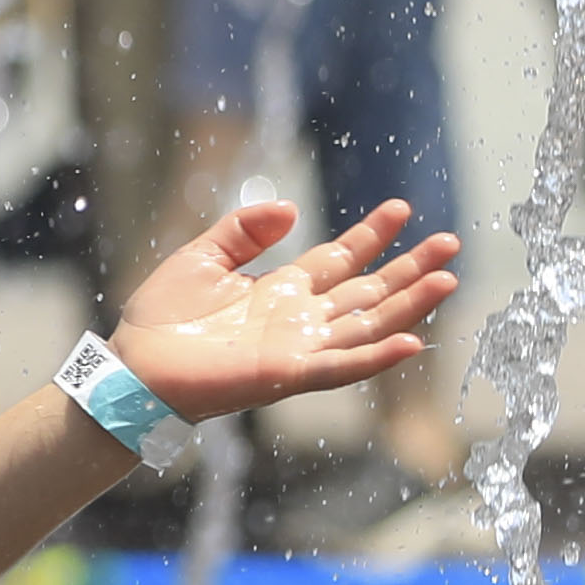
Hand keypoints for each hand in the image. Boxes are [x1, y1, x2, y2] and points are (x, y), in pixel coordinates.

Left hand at [105, 194, 456, 426]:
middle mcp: (299, 321)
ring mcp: (298, 349)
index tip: (401, 209)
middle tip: (450, 244)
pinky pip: (340, 367)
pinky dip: (375, 356)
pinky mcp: (286, 375)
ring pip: (366, 326)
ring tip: (447, 282)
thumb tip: (290, 210)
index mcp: (282, 291)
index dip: (371, 236)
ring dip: (408, 308)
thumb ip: (245, 232)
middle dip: (409, 270)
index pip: (340, 260)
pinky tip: (410, 343)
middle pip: (367, 292)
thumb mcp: (203, 256)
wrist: (134, 367)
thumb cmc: (162, 319)